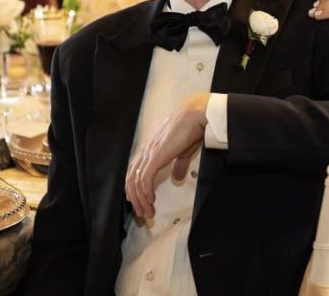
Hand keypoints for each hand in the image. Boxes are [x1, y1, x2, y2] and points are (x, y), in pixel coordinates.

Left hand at [124, 93, 209, 218]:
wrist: (197, 115)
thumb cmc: (192, 128)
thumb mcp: (183, 151)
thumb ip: (178, 165)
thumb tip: (176, 177)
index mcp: (150, 147)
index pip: (135, 171)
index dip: (135, 188)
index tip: (140, 201)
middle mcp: (146, 150)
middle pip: (131, 178)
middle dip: (135, 199)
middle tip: (143, 213)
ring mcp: (149, 152)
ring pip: (135, 181)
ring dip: (141, 200)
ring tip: (148, 212)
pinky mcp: (156, 156)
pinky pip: (145, 179)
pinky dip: (146, 192)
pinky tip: (151, 200)